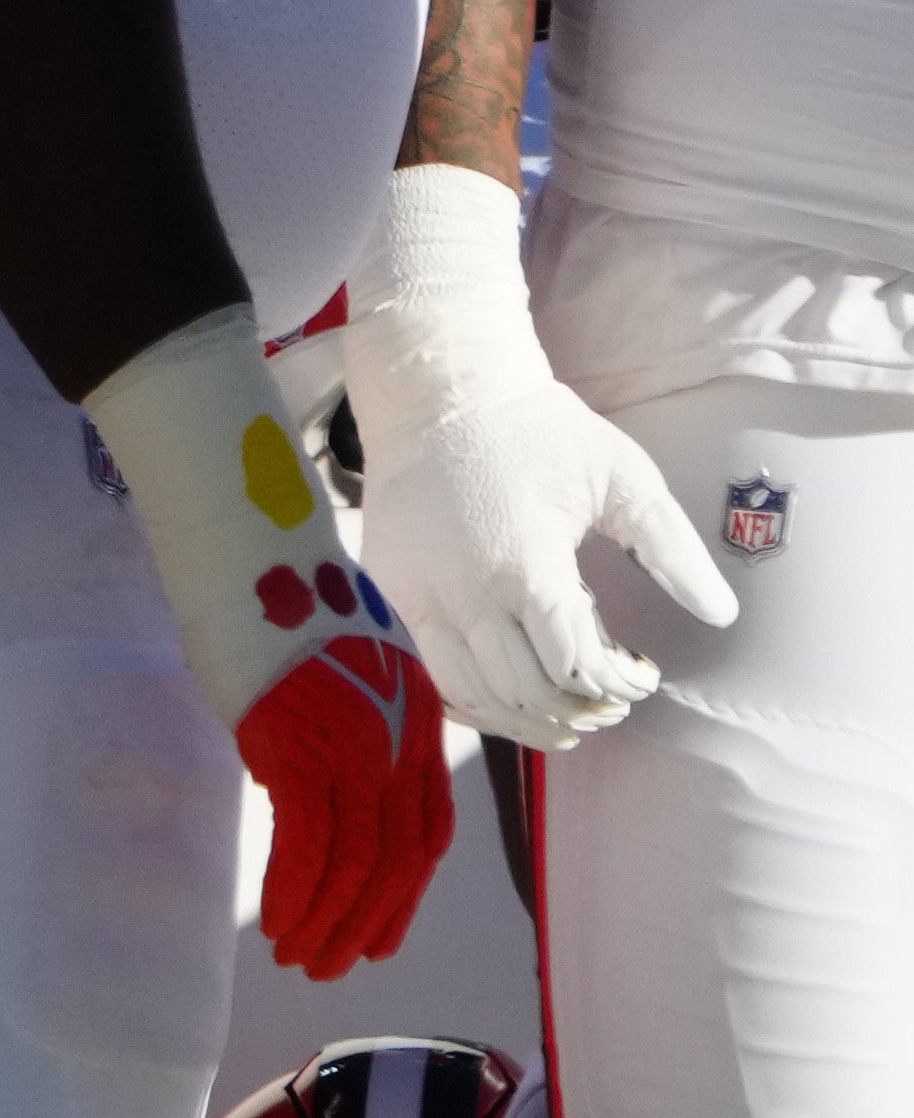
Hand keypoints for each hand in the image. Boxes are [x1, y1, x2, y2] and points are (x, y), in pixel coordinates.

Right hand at [237, 621, 457, 981]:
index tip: (381, 939)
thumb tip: (298, 784)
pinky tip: (275, 922)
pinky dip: (294, 891)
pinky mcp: (303, 747)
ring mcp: (354, 746)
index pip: (427, 832)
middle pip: (398, 858)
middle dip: (366, 923)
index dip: (406, 895)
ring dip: (327, 920)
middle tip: (331, 967)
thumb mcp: (336, 672)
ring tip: (297, 957)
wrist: (258, 554)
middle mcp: (398, 742)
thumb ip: (339, 730)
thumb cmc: (281, 605)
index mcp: (415, 725)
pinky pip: (310, 841)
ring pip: (358, 861)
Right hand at [344, 164, 733, 746]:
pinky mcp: (396, 594)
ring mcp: (420, 597)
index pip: (573, 664)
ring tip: (566, 721)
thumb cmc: (540, 431)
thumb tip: (722, 615)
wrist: (440, 396)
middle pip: (524, 692)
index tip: (644, 672)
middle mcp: (465, 594)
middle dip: (578, 710)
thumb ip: (674, 551)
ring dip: (525, 721)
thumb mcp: (624, 478)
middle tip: (613, 705)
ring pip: (471, 696)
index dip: (616, 684)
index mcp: (525, 564)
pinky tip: (512, 698)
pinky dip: (477, 701)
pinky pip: (436, 670)